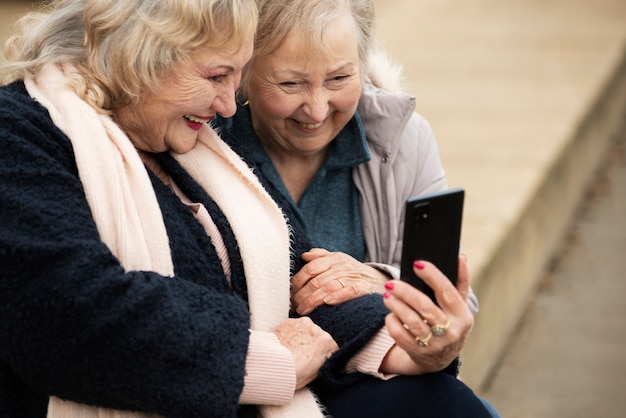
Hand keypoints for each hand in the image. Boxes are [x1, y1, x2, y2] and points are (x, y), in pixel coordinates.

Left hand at [274, 317, 338, 389]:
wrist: (272, 365)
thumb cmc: (293, 374)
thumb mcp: (315, 375)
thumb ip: (323, 363)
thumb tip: (323, 361)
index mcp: (327, 344)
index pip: (331, 348)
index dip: (324, 355)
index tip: (317, 360)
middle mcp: (318, 329)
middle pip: (319, 337)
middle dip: (313, 344)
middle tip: (303, 356)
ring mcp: (304, 323)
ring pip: (307, 330)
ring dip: (303, 337)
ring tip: (293, 349)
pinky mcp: (290, 321)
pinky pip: (295, 327)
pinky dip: (292, 333)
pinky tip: (286, 343)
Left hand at [291, 248, 388, 314]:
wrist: (379, 280)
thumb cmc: (353, 272)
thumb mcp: (338, 260)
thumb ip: (321, 257)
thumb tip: (304, 255)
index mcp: (335, 258)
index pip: (311, 268)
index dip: (298, 281)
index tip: (290, 293)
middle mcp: (343, 266)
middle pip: (317, 280)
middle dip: (303, 295)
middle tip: (294, 306)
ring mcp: (353, 277)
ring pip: (329, 287)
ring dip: (313, 300)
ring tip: (303, 310)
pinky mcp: (364, 288)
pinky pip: (349, 291)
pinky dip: (337, 296)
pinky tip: (326, 303)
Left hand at [381, 254, 473, 374]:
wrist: (440, 360)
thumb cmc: (449, 323)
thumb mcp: (459, 306)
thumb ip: (460, 281)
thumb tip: (461, 256)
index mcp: (463, 316)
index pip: (447, 292)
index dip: (432, 276)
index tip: (417, 263)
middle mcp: (451, 332)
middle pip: (425, 307)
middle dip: (406, 292)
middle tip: (391, 283)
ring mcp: (434, 345)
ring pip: (411, 321)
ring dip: (396, 306)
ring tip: (387, 295)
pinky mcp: (418, 353)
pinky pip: (400, 336)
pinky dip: (392, 323)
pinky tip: (390, 314)